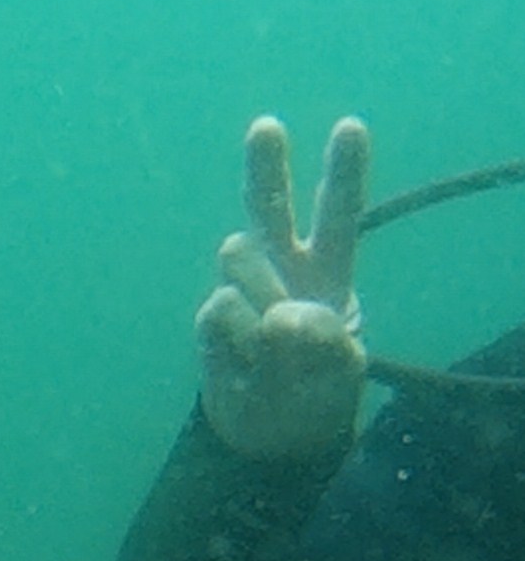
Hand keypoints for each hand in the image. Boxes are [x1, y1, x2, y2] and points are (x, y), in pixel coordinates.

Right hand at [196, 114, 370, 461]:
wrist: (265, 435)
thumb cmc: (314, 392)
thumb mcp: (337, 371)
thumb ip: (318, 339)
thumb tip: (273, 318)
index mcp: (326, 271)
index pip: (338, 216)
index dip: (342, 173)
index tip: (350, 126)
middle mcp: (279, 269)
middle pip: (267, 208)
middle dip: (267, 165)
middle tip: (268, 126)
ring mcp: (238, 290)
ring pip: (239, 257)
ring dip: (260, 299)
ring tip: (270, 349)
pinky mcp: (209, 317)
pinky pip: (219, 314)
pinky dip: (234, 345)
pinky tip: (243, 365)